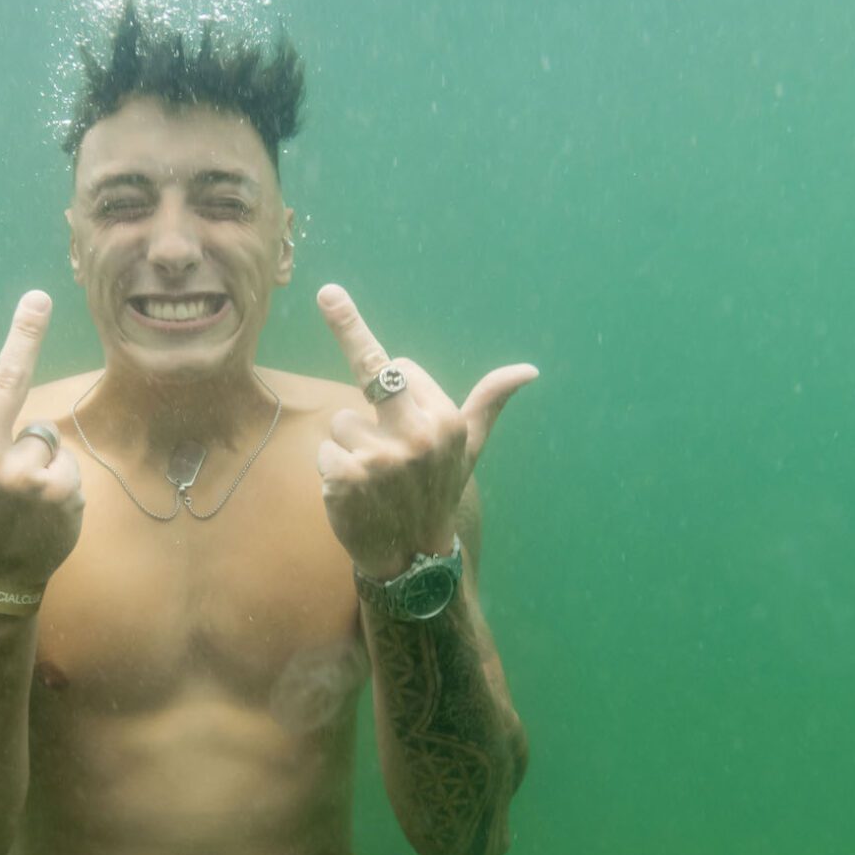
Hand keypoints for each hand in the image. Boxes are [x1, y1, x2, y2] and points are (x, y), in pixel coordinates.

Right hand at [0, 289, 85, 588]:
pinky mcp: (57, 490)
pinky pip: (64, 458)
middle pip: (9, 376)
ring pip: (40, 430)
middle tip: (39, 296)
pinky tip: (38, 510)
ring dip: (33, 457)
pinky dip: (58, 479)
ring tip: (14, 498)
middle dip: (25, 331)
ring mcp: (20, 473)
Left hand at [315, 283, 536, 580]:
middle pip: (369, 368)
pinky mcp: (348, 477)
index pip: (398, 367)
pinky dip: (332, 469)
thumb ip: (491, 402)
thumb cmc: (438, 491)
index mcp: (446, 420)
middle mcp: (417, 435)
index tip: (400, 405)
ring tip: (375, 478)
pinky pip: (324, 450)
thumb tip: (530, 369)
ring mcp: (382, 457)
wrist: (412, 556)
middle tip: (328, 298)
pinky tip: (356, 493)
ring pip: (341, 421)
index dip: (394, 389)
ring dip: (350, 447)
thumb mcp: (469, 447)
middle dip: (347, 328)